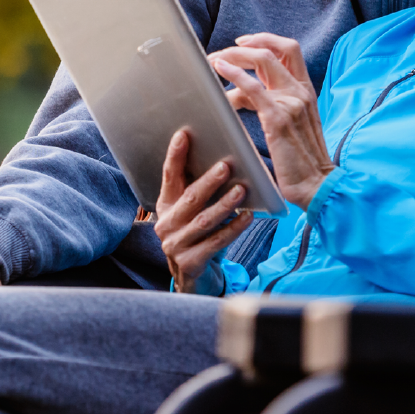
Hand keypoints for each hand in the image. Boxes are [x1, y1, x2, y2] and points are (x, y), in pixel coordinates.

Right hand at [154, 130, 253, 294]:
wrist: (193, 279)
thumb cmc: (199, 235)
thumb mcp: (194, 211)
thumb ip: (201, 189)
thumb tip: (225, 159)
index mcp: (166, 206)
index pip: (169, 176)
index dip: (175, 155)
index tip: (183, 134)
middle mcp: (166, 224)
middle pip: (190, 198)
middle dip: (208, 181)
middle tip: (226, 166)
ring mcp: (175, 245)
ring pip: (204, 220)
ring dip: (224, 204)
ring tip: (242, 190)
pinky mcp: (190, 264)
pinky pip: (216, 242)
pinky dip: (233, 228)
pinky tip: (248, 216)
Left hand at [210, 33, 332, 210]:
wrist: (315, 185)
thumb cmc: (300, 161)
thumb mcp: (291, 124)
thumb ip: (272, 103)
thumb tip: (240, 93)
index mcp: (306, 91)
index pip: (290, 50)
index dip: (265, 40)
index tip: (242, 43)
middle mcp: (301, 91)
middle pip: (274, 50)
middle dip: (244, 46)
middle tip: (221, 53)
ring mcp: (292, 102)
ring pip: (263, 61)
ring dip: (234, 57)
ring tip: (213, 62)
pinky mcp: (278, 117)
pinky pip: (253, 87)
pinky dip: (234, 73)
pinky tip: (219, 70)